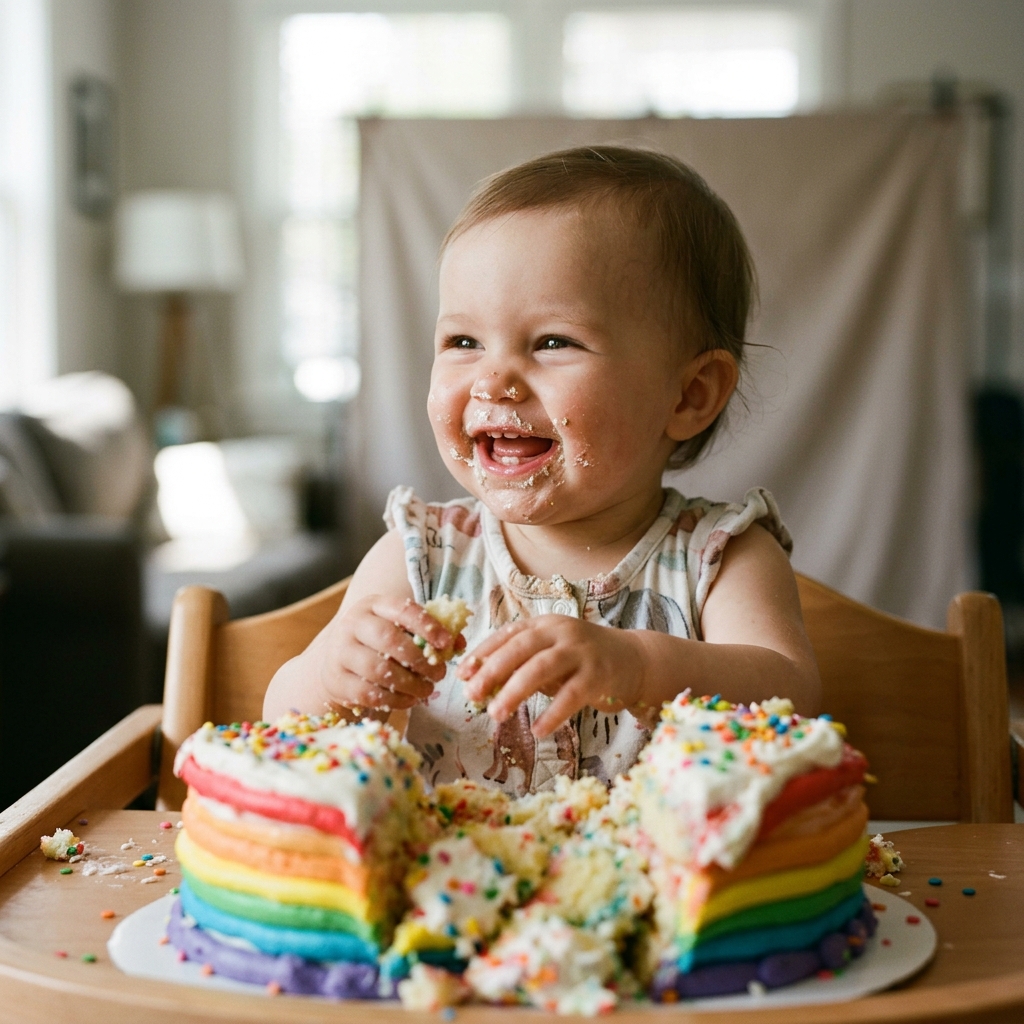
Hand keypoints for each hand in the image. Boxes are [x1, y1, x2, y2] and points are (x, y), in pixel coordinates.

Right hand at [310, 596, 452, 713]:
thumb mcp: (400, 629)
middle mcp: (352, 624)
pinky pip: (369, 693)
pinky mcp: (336, 680)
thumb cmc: (378, 643)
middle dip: (420, 659)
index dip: (427, 625)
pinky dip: (394, 700)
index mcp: (373, 605)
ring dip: (410, 684)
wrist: (335, 661)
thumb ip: (429, 632)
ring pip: (379, 669)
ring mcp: (340, 652)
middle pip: (389, 639)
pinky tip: (409, 700)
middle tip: (439, 674)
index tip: (446, 643)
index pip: (402, 610)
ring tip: (427, 690)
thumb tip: (458, 643)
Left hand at [457, 616, 647, 737]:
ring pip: (541, 668)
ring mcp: (582, 652)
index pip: (508, 634)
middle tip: (471, 695)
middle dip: (492, 671)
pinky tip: (537, 730)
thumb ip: (523, 665)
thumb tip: (482, 684)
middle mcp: (562, 632)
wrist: (635, 660)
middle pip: (520, 647)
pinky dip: (552, 714)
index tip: (461, 673)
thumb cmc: (584, 660)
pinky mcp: (599, 674)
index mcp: (545, 624)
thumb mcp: (551, 655)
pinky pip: (571, 695)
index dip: (483, 653)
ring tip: (495, 713)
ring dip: (515, 691)